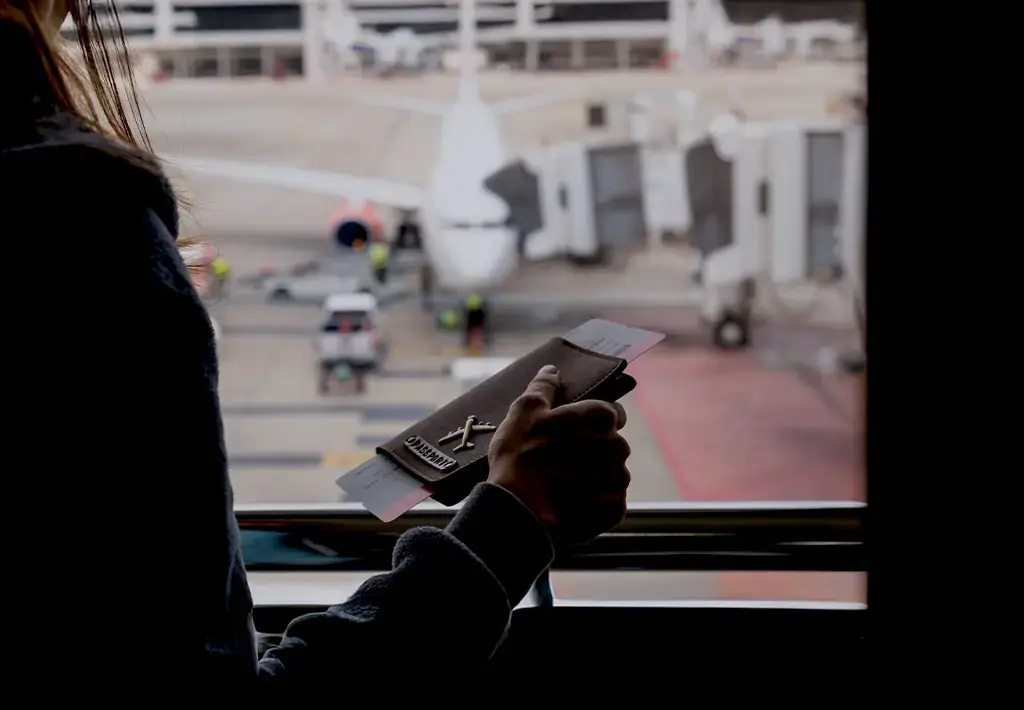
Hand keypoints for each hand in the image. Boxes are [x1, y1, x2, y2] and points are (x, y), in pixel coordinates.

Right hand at [487, 365, 630, 546]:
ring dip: (596, 477)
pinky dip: (596, 502)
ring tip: (565, 484)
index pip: (612, 412)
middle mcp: (616, 447)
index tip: (574, 432)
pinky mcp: (612, 511)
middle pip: (614, 444)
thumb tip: (552, 370)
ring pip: (615, 474)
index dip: (594, 421)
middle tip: (564, 460)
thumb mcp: (524, 412)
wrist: (519, 513)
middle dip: (595, 450)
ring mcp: (616, 482)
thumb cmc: (520, 457)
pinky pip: (610, 502)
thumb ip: (543, 388)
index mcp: (600, 418)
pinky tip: (572, 503)